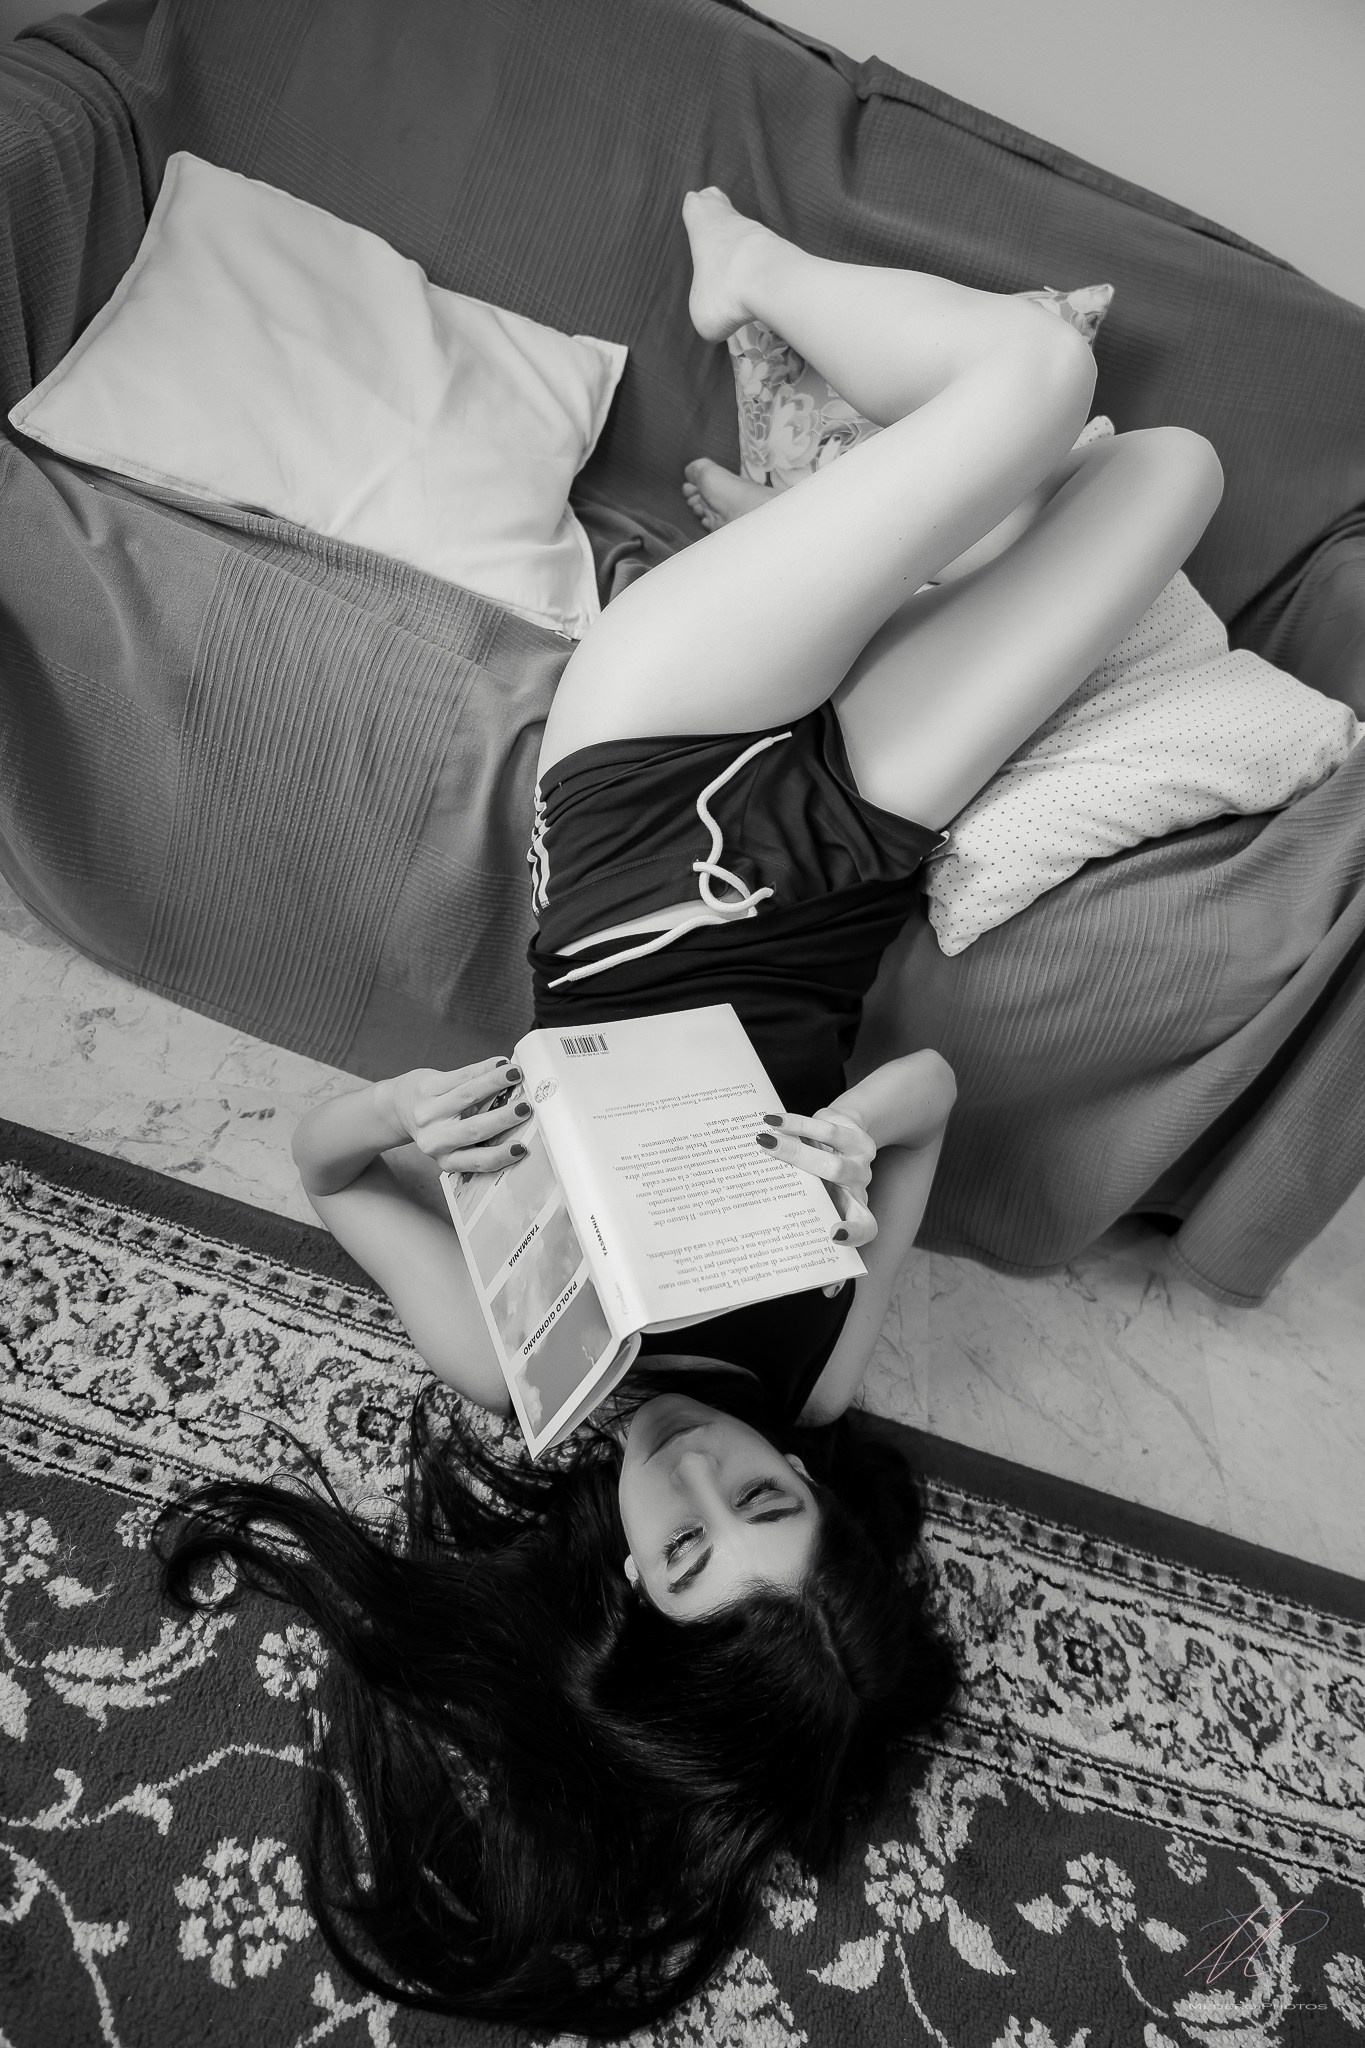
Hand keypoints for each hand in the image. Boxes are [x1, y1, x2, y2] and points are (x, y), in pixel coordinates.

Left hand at [380, 1059, 532, 1173]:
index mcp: (447, 1158)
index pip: (476, 1161)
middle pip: (474, 1129)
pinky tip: (501, 1064)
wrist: (402, 1107)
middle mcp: (435, 1139)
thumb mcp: (457, 1141)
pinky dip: (485, 1068)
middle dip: (504, 1118)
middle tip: (526, 1108)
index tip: (521, 1148)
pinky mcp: (426, 1087)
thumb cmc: (439, 1125)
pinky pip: (461, 1075)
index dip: (500, 1156)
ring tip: (516, 1075)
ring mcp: (429, 1112)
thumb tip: (521, 1120)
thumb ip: (484, 1136)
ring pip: (468, 1095)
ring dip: (496, 1083)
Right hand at [754, 1107, 877, 1247]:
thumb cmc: (827, 1174)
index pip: (864, 1227)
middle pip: (836, 1175)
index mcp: (852, 1209)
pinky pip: (827, 1130)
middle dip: (801, 1162)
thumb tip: (758, 1197)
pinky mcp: (856, 1137)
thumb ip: (802, 1199)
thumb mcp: (819, 1193)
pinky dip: (799, 1125)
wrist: (851, 1137)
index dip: (854, 1233)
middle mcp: (859, 1187)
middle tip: (769, 1154)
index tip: (834, 1234)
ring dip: (795, 1145)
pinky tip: (776, 1122)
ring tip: (767, 1138)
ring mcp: (860, 1161)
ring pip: (829, 1151)